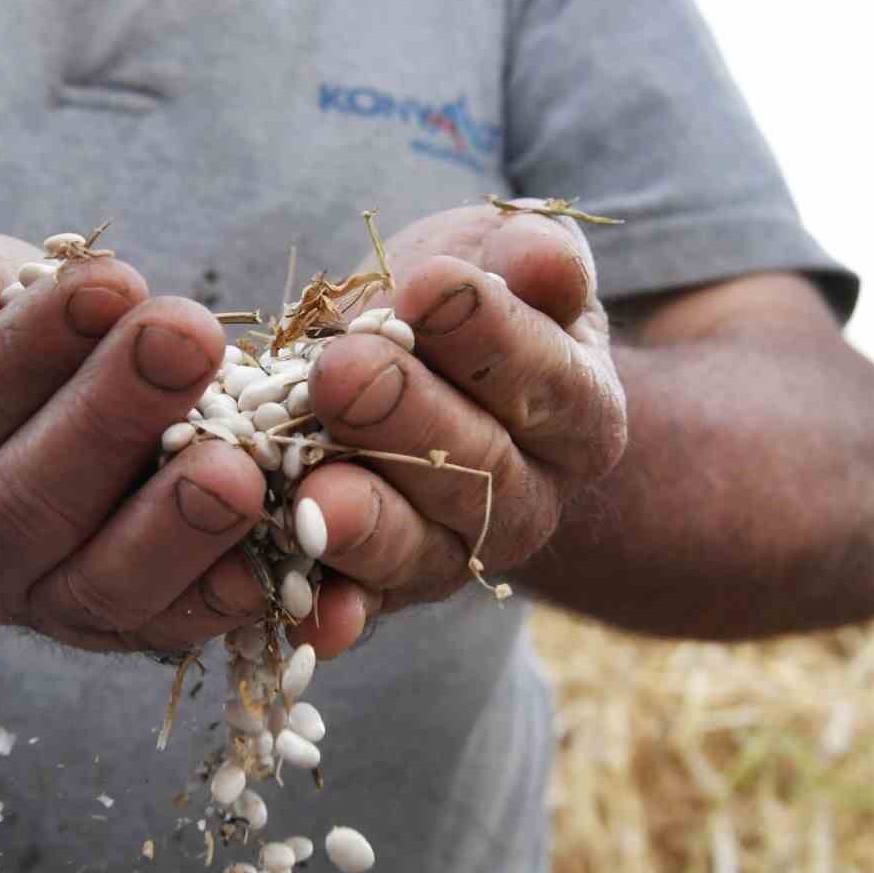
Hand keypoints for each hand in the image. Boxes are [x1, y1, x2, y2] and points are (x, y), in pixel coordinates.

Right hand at [0, 229, 268, 653]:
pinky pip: (170, 626)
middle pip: (29, 500)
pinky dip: (226, 597)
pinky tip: (280, 551)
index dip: (28, 348)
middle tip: (187, 336)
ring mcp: (33, 606)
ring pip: (102, 583)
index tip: (110, 281)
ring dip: (175, 525)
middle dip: (116, 415)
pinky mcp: (113, 631)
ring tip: (239, 463)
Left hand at [292, 201, 628, 655]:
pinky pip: (352, 604)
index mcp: (578, 414)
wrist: (415, 375)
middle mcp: (528, 502)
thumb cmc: (466, 300)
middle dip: (406, 418)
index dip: (488, 334)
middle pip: (477, 471)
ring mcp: (451, 556)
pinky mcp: (378, 590)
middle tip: (345, 371)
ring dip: (364, 525)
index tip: (430, 284)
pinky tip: (295, 613)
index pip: (543, 376)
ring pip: (415, 550)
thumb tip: (544, 260)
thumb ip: (528, 260)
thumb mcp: (502, 260)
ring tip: (314, 496)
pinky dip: (324, 610)